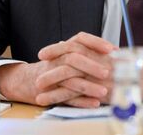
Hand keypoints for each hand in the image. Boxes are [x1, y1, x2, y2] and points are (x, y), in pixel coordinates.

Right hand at [0, 32, 115, 107]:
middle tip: (107, 72)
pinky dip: (81, 101)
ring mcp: (52, 76)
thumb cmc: (54, 67)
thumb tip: (115, 52)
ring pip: (70, 79)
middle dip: (91, 65)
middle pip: (73, 58)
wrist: (26, 80)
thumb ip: (87, 51)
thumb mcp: (67, 54)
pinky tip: (94, 103)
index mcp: (64, 48)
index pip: (80, 39)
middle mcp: (57, 59)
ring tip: (104, 91)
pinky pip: (66, 97)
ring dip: (88, 85)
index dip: (95, 42)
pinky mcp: (51, 93)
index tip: (111, 49)